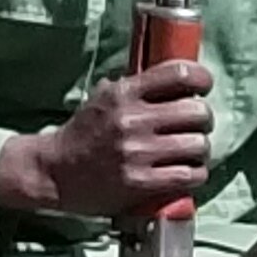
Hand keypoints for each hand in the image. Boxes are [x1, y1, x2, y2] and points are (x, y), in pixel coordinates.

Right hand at [0, 60, 211, 218]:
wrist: (53, 172)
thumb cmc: (84, 134)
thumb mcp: (104, 98)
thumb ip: (136, 87)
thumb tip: (176, 77)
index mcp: (123, 93)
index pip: (179, 74)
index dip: (201, 78)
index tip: (203, 87)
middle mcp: (131, 120)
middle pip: (197, 111)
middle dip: (204, 120)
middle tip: (197, 126)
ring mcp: (136, 152)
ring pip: (198, 145)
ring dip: (201, 149)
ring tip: (190, 152)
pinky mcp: (139, 182)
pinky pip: (189, 175)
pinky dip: (195, 174)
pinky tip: (186, 172)